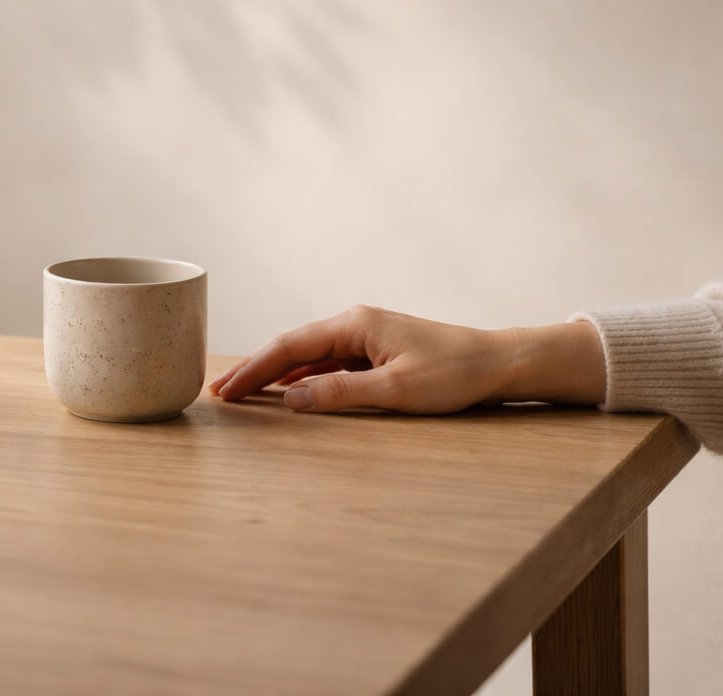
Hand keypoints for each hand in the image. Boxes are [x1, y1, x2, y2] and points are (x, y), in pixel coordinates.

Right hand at [208, 305, 605, 413]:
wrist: (501, 363)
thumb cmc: (455, 375)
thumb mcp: (395, 390)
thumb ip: (340, 393)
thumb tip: (290, 399)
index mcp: (355, 324)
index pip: (290, 346)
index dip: (255, 369)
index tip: (226, 389)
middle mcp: (356, 323)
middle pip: (293, 347)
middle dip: (256, 369)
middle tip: (221, 392)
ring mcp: (367, 337)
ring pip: (310, 356)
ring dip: (277, 375)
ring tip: (245, 393)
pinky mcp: (379, 352)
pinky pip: (330, 364)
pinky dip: (304, 378)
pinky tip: (290, 393)